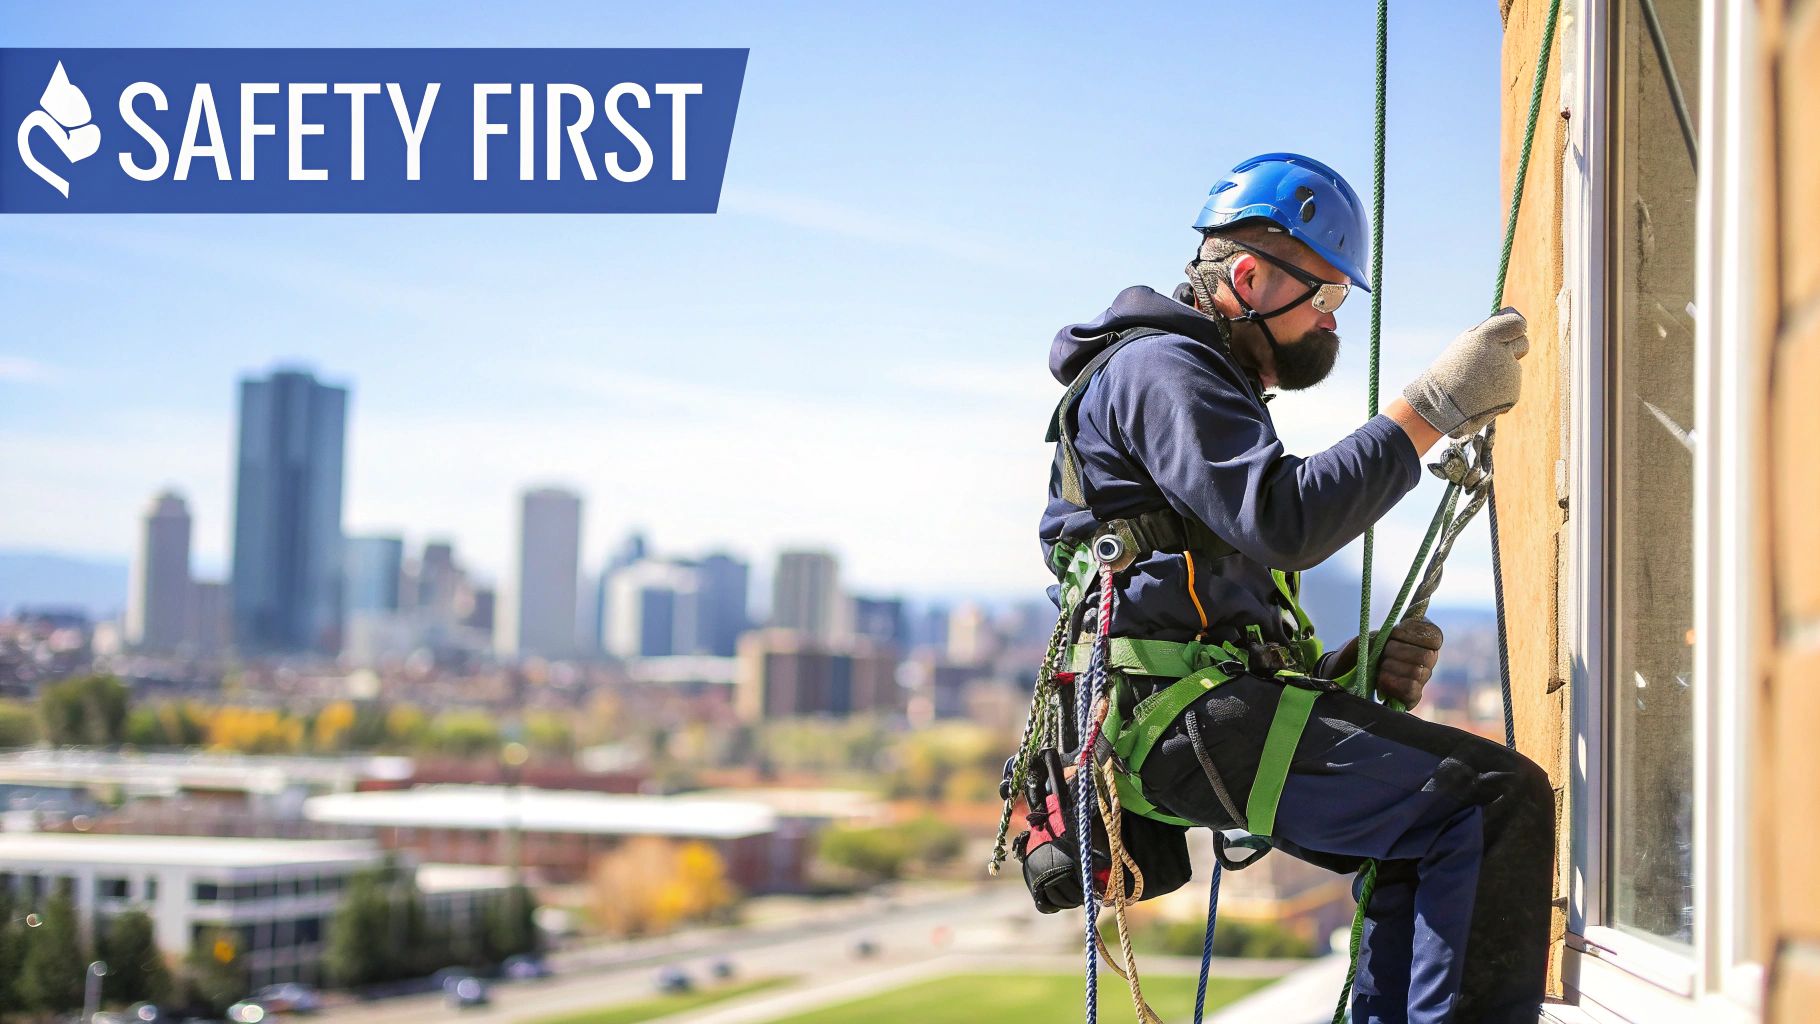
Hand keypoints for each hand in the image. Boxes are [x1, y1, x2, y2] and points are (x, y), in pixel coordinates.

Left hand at [1322, 616, 1444, 707]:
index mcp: (1420, 640)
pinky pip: (1410, 690)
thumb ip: (1383, 633)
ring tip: (1379, 669)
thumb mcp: (1368, 638)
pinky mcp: (1413, 697)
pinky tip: (1381, 683)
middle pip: (1426, 656)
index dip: (1415, 632)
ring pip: (1416, 672)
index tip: (1395, 632)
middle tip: (1384, 653)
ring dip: (1390, 667)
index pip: (1435, 635)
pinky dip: (1391, 684)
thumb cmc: (1359, 652)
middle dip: (1397, 651)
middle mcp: (1426, 660)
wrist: (1345, 674)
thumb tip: (1390, 633)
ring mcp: (1421, 679)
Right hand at [1402, 308, 1528, 437]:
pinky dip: (1499, 389)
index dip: (1517, 326)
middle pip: (1524, 343)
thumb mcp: (1466, 344)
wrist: (1441, 406)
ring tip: (1478, 381)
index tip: (1514, 329)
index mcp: (1487, 338)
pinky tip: (1482, 394)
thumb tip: (1515, 328)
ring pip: (1515, 367)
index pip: (1517, 323)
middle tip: (1497, 355)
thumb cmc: (1451, 370)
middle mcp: (1502, 354)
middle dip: (1514, 347)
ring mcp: (1510, 376)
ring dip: (1502, 371)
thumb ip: (1490, 335)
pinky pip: (1511, 385)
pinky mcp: (1514, 394)